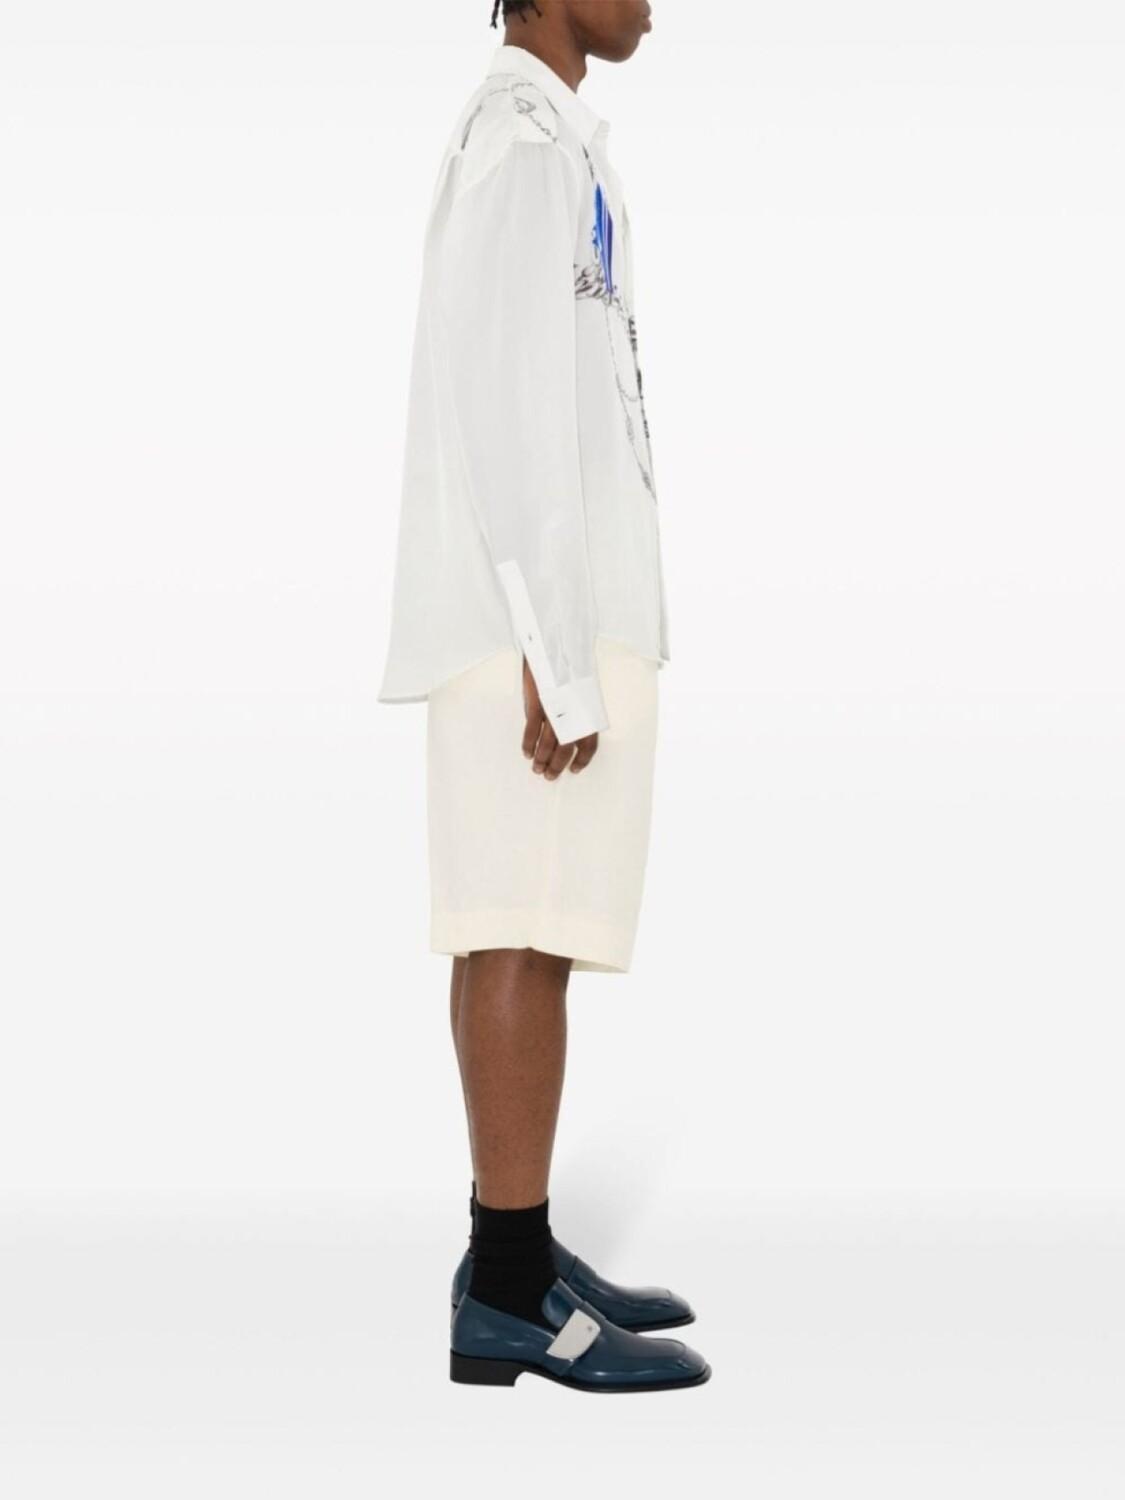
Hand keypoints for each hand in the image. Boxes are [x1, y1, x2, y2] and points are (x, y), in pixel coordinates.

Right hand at [521, 655, 598, 777]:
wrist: (555, 642)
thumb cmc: (568, 665)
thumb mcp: (581, 688)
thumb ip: (577, 710)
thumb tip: (570, 731)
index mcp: (588, 709)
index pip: (590, 743)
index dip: (583, 760)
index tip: (574, 770)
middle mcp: (575, 712)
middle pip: (568, 748)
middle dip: (558, 765)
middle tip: (549, 775)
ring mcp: (556, 708)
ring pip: (549, 743)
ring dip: (542, 759)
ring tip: (536, 769)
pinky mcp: (539, 702)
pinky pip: (532, 730)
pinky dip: (528, 743)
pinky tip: (526, 752)